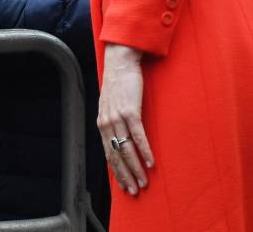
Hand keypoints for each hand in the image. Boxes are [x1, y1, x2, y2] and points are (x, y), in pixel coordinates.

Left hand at [97, 43, 153, 195]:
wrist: (121, 62)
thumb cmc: (118, 83)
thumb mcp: (110, 105)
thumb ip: (112, 122)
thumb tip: (119, 138)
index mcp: (102, 124)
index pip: (108, 154)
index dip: (116, 172)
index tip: (123, 186)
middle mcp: (107, 123)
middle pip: (116, 156)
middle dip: (126, 176)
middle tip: (134, 191)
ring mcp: (118, 117)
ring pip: (127, 150)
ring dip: (136, 168)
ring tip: (144, 182)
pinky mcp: (130, 111)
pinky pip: (138, 136)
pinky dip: (144, 151)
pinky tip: (150, 163)